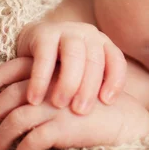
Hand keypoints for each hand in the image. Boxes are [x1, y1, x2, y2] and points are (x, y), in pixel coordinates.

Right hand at [0, 22, 126, 114]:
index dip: (114, 81)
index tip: (107, 102)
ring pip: (73, 57)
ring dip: (67, 83)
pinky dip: (40, 80)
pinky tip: (35, 99)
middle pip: (95, 61)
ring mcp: (66, 30)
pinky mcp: (43, 33)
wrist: (32, 45)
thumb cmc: (63, 68)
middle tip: (80, 111)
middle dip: (88, 88)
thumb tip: (112, 118)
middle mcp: (88, 34)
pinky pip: (44, 57)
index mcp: (103, 44)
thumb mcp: (84, 74)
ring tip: (59, 105)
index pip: (116, 61)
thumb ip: (96, 88)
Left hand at [0, 73, 148, 149]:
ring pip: (14, 120)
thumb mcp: (70, 89)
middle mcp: (51, 86)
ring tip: (0, 147)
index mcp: (53, 71)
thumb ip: (49, 88)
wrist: (125, 120)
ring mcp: (55, 107)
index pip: (16, 67)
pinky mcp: (62, 128)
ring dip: (2, 136)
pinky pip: (30, 142)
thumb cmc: (95, 108)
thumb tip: (19, 102)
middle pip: (9, 96)